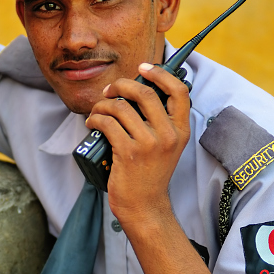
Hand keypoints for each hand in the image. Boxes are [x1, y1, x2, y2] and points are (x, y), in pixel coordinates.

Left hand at [85, 63, 190, 227]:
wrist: (145, 205)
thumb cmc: (150, 173)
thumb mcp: (167, 145)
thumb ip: (160, 120)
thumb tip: (138, 89)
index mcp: (181, 130)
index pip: (179, 91)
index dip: (160, 74)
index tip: (143, 68)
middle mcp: (168, 135)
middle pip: (144, 93)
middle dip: (121, 85)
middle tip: (110, 90)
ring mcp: (148, 144)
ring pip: (120, 107)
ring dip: (102, 104)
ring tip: (97, 111)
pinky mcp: (128, 152)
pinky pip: (106, 123)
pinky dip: (95, 119)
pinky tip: (92, 123)